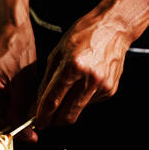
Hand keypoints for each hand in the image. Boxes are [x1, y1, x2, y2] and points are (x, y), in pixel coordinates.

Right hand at [0, 21, 37, 141]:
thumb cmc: (18, 52)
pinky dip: (3, 110)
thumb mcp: (24, 86)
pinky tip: (16, 107)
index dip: (0, 132)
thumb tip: (26, 136)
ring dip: (5, 118)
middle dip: (5, 126)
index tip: (18, 138)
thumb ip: (21, 113)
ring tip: (24, 116)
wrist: (12, 33)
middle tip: (27, 132)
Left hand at [35, 7, 132, 128]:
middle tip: (46, 118)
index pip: (53, 100)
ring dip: (67, 110)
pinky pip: (89, 103)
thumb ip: (46, 81)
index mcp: (73, 66)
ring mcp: (102, 85)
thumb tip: (38, 102)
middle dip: (54, 121)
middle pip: (67, 114)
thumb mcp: (56, 54)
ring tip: (64, 95)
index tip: (37, 122)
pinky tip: (79, 86)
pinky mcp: (110, 89)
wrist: (113, 27)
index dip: (43, 115)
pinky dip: (80, 101)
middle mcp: (90, 78)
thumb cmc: (83, 35)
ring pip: (78, 111)